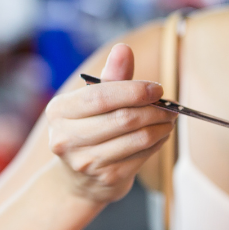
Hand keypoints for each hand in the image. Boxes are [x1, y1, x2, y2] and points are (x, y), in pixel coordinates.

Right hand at [46, 44, 175, 203]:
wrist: (77, 180)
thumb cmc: (88, 129)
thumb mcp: (93, 102)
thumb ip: (111, 76)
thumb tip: (123, 49)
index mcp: (59, 111)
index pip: (101, 96)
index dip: (133, 91)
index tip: (157, 89)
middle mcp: (66, 138)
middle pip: (122, 118)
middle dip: (153, 110)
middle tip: (169, 106)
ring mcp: (85, 162)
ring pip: (137, 138)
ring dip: (160, 127)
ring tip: (168, 119)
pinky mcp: (106, 178)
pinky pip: (142, 155)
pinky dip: (157, 143)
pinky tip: (160, 135)